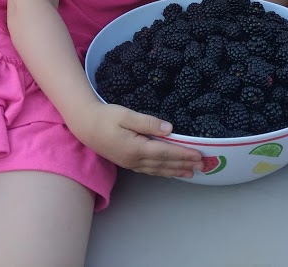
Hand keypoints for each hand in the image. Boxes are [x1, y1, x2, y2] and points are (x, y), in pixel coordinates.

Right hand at [76, 103, 202, 177]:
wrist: (84, 125)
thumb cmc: (105, 117)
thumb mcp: (126, 115)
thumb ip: (148, 123)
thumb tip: (169, 129)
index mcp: (136, 148)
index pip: (166, 152)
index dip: (184, 154)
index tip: (199, 155)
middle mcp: (135, 159)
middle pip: (164, 163)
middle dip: (184, 164)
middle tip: (203, 166)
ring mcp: (131, 163)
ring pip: (158, 169)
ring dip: (176, 170)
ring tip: (191, 172)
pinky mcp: (127, 162)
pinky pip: (150, 170)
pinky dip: (163, 171)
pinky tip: (169, 171)